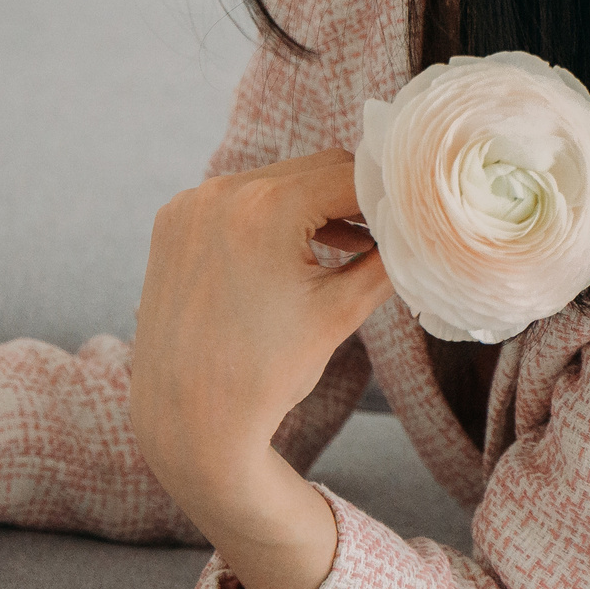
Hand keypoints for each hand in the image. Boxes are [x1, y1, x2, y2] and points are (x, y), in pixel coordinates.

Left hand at [128, 151, 391, 588]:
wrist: (187, 418)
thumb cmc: (268, 373)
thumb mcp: (340, 312)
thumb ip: (386, 260)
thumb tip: (417, 228)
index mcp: (265, 208)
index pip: (350, 174)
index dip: (390, 193)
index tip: (416, 210)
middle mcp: (220, 193)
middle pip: (312, 170)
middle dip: (354, 197)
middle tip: (389, 230)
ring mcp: (189, 205)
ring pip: (275, 182)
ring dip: (313, 205)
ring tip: (351, 244)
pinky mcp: (172, 222)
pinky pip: (236, 200)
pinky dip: (271, 216)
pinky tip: (300, 249)